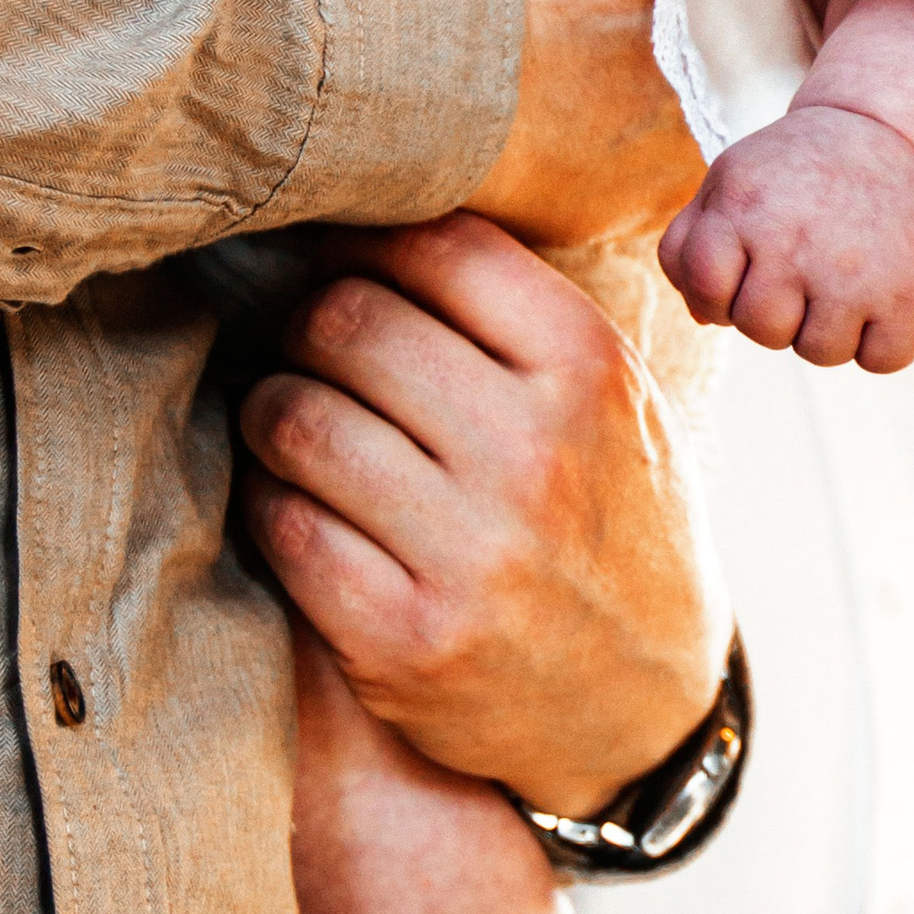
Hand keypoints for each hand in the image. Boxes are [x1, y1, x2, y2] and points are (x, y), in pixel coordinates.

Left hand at [238, 215, 728, 816]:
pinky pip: (284, 525)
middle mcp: (535, 452)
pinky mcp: (405, 639)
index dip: (365, 240)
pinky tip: (297, 500)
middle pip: (348, 323)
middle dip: (307, 326)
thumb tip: (377, 210)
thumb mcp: (618, 397)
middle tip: (309, 348)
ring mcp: (469, 551)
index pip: (436, 246)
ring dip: (272, 410)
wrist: (643, 703)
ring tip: (291, 419)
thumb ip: (522, 311)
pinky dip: (270, 501)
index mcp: (590, 368)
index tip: (341, 258)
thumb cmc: (611, 518)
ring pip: (297, 418)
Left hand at [659, 104, 913, 372]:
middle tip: (806, 267)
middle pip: (762, 330)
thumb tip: (704, 317)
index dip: (720, 294)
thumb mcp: (729, 182)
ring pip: (820, 352)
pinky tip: (883, 294)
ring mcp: (856, 272)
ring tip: (845, 275)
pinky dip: (882, 340)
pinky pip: (880, 360)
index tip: (747, 269)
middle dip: (778, 310)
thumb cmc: (797, 173)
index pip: (706, 290)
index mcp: (743, 206)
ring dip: (829, 326)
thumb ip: (689, 246)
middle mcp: (797, 239)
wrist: (893, 136)